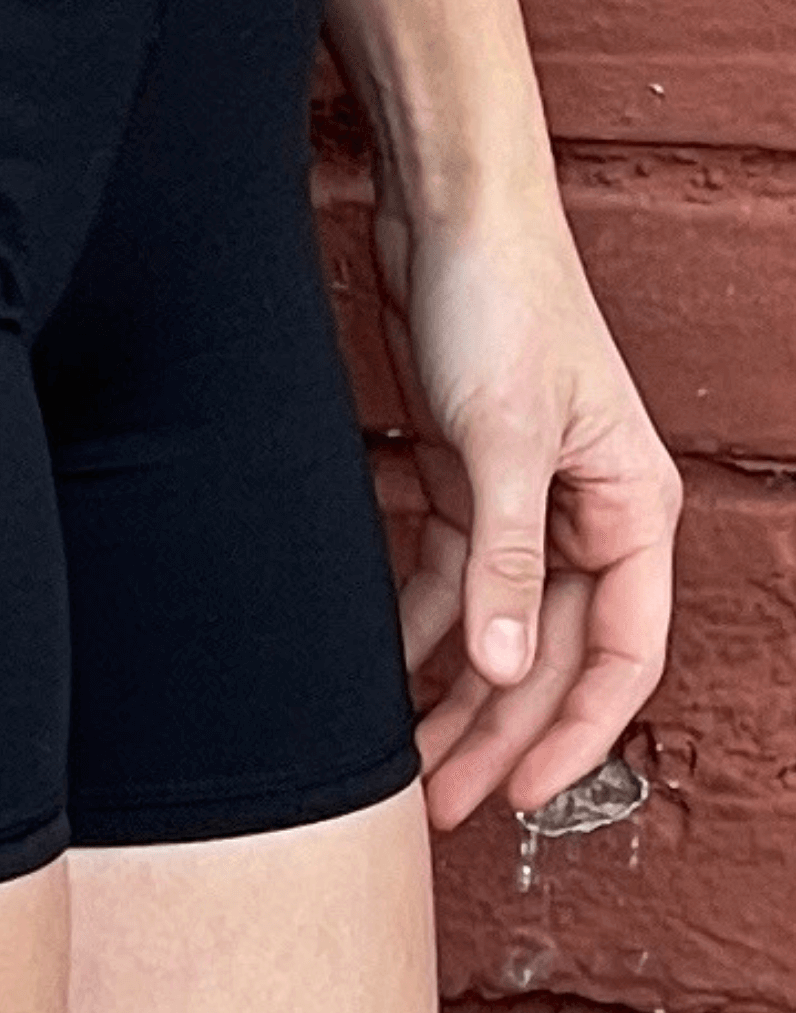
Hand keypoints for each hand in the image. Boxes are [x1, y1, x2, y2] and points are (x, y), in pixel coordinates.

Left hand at [368, 178, 683, 832]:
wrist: (450, 208)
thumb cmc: (503, 299)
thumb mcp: (504, 438)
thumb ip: (506, 559)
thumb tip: (502, 669)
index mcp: (632, 509)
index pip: (622, 653)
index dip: (576, 733)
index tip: (520, 793)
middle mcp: (590, 513)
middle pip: (550, 653)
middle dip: (497, 731)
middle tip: (438, 804)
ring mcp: (529, 498)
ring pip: (496, 626)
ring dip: (454, 693)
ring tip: (403, 762)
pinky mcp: (469, 475)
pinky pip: (450, 576)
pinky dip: (419, 625)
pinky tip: (379, 670)